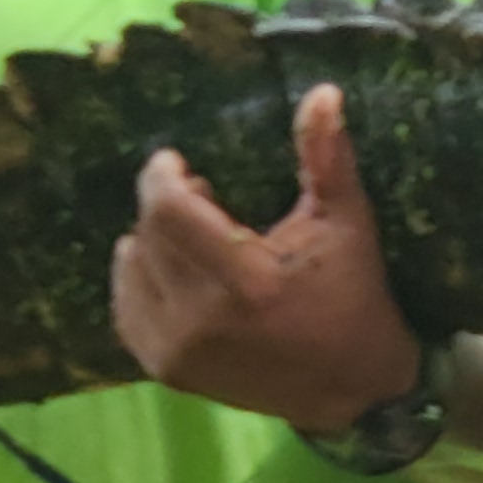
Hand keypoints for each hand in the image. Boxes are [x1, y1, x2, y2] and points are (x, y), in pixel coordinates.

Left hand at [118, 81, 432, 431]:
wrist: (355, 391)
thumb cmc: (355, 298)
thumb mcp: (348, 224)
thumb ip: (326, 158)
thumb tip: (322, 91)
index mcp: (248, 282)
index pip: (167, 211)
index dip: (162, 177)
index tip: (178, 163)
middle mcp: (203, 320)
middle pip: (148, 235)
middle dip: (167, 208)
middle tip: (201, 198)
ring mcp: (179, 350)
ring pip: (132, 267)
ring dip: (153, 244)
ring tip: (192, 241)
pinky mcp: (168, 370)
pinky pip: (127, 307)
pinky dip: (140, 281)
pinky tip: (171, 273)